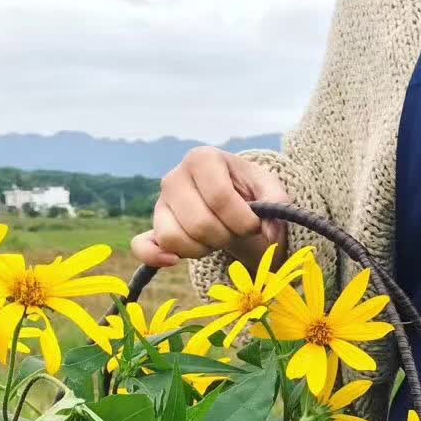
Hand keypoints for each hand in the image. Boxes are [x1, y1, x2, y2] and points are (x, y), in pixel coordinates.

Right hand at [131, 147, 289, 269]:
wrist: (231, 203)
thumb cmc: (249, 194)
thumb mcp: (269, 191)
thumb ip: (277, 204)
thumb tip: (269, 231)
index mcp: (202, 159)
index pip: (218, 198)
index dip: (242, 220)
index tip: (254, 225)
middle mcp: (174, 178)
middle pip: (199, 223)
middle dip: (226, 237)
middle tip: (236, 233)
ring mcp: (160, 204)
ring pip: (175, 238)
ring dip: (204, 249)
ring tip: (217, 239)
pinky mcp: (153, 228)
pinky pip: (143, 247)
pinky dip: (157, 257)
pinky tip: (175, 261)